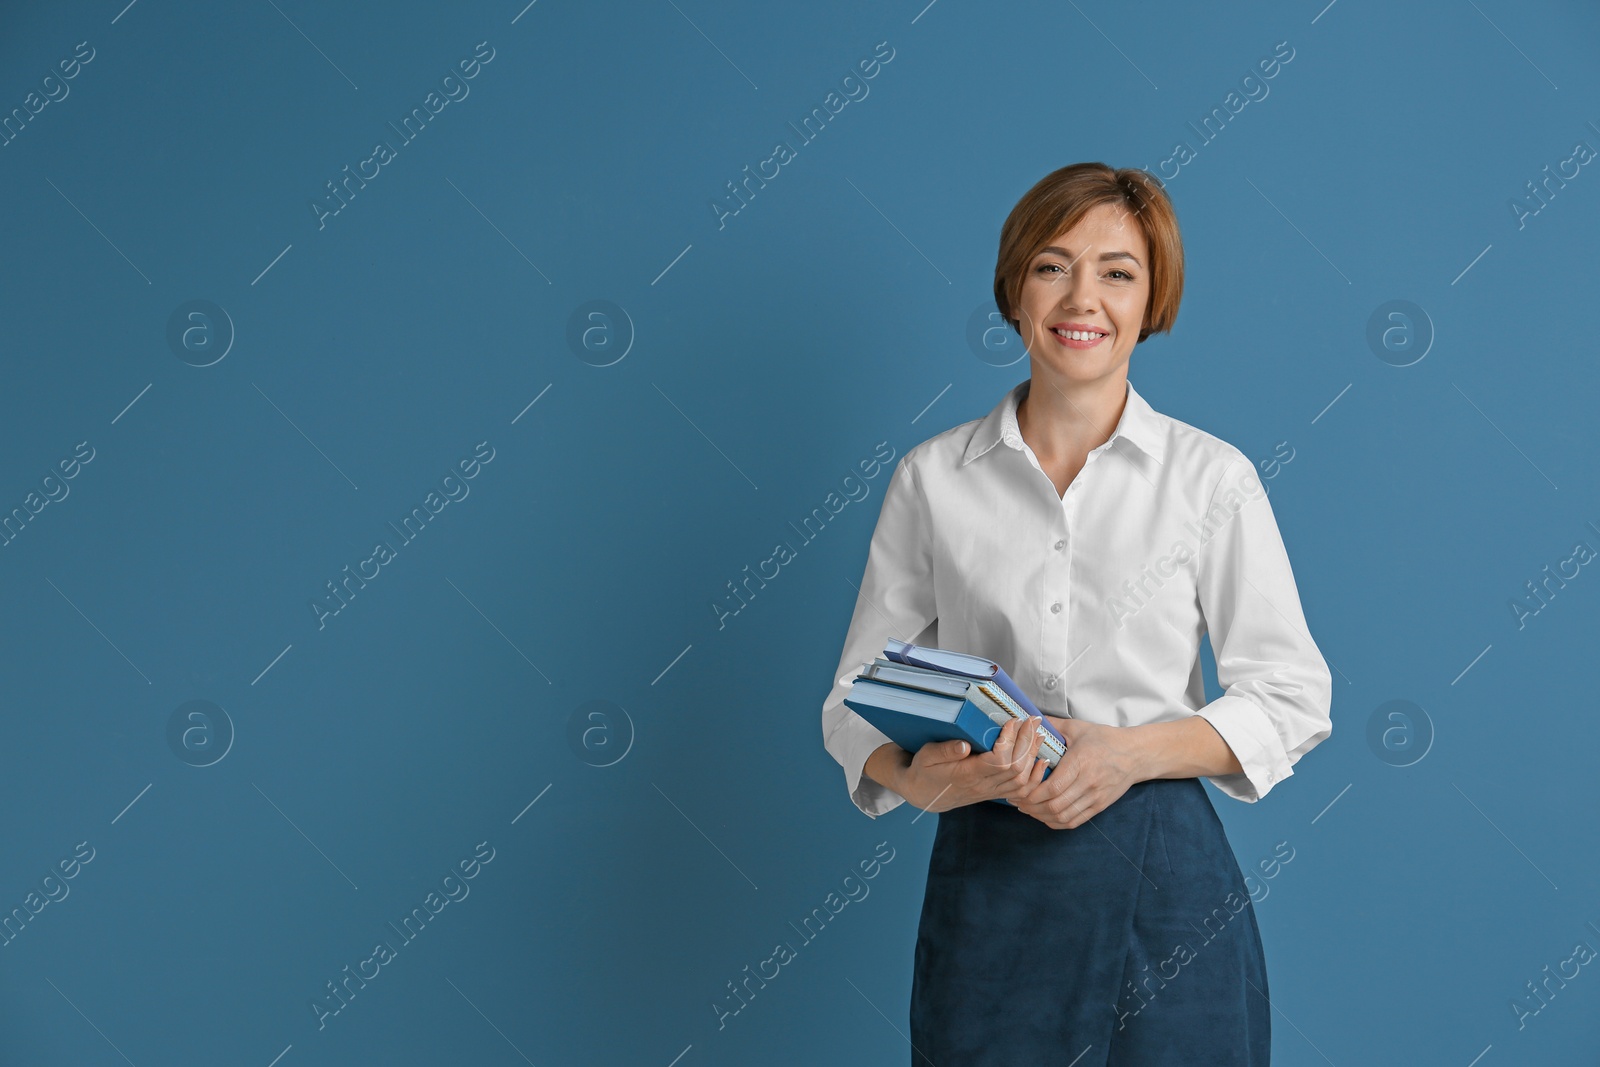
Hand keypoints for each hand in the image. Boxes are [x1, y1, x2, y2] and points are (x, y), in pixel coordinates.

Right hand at [888, 716, 1052, 812]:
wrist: (923, 795)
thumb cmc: (924, 771)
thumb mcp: (926, 757)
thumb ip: (944, 751)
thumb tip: (964, 745)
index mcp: (967, 775)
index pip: (998, 760)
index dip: (1010, 741)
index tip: (1012, 721)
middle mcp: (982, 785)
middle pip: (1016, 768)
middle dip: (1028, 742)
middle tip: (1033, 720)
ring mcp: (990, 791)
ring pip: (1022, 780)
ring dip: (1033, 756)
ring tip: (1038, 734)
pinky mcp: (994, 793)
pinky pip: (1021, 790)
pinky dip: (1034, 774)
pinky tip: (1039, 759)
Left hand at [1011, 717, 1143, 829]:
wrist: (1135, 753)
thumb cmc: (1104, 738)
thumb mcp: (1078, 727)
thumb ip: (1053, 724)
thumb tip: (1028, 718)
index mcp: (1081, 762)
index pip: (1053, 787)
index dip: (1033, 794)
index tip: (1020, 791)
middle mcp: (1088, 782)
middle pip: (1056, 805)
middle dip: (1033, 807)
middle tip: (1019, 802)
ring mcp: (1095, 797)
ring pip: (1064, 816)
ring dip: (1042, 816)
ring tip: (1029, 810)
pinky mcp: (1100, 806)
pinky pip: (1075, 821)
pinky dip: (1057, 823)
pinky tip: (1046, 816)